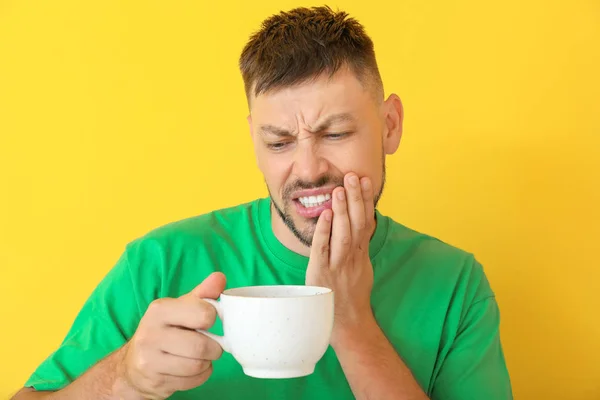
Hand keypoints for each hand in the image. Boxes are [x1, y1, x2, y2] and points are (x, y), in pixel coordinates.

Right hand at [119, 272, 225, 399]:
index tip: (207, 321)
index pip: (204, 314)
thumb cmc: (165, 331)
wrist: (133, 365)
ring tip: (200, 357)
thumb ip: (203, 294)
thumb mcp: (181, 308)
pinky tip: (192, 369)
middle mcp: (150, 333)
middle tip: (210, 344)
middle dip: (213, 347)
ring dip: (206, 362)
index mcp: (160, 310)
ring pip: (197, 365)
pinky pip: (192, 380)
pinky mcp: (155, 381)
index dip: (212, 319)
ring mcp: (150, 360)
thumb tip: (220, 278)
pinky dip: (200, 376)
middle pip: (201, 345)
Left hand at [306, 172, 375, 344]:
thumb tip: (362, 225)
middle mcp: (352, 257)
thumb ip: (360, 246)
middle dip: (355, 199)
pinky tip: (323, 215)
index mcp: (361, 254)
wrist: (347, 324)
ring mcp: (337, 265)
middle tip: (353, 176)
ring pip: (342, 234)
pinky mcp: (321, 273)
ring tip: (339, 189)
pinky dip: (323, 232)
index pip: (366, 222)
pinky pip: (322, 250)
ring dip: (341, 211)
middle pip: (356, 224)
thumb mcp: (362, 268)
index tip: (365, 180)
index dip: (366, 200)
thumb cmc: (352, 295)